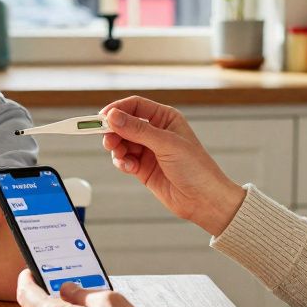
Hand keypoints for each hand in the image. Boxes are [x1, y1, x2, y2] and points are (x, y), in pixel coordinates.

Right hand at [100, 96, 244, 235]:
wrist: (204, 200)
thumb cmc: (196, 168)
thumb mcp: (166, 144)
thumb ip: (138, 130)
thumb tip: (113, 117)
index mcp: (165, 118)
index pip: (135, 106)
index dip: (117, 110)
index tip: (102, 118)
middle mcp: (156, 132)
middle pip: (124, 124)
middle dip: (114, 132)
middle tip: (108, 141)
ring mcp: (149, 150)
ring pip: (121, 143)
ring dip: (117, 149)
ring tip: (120, 157)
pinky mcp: (143, 168)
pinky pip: (124, 160)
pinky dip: (122, 163)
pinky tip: (130, 168)